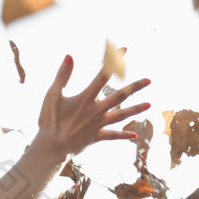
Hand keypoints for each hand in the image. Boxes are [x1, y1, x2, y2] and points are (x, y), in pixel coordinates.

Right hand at [31, 56, 151, 159]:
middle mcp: (96, 111)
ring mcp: (98, 125)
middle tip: (149, 80)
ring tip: (149, 105)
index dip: (114, 62)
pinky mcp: (97, 137)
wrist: (51, 147)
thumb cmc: (50, 121)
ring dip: (136, 110)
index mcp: (85, 98)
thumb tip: (69, 56)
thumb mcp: (52, 95)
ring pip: (121, 116)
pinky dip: (124, 135)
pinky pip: (113, 136)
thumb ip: (63, 75)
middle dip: (135, 87)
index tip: (124, 50)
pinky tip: (135, 134)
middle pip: (120, 96)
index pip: (103, 76)